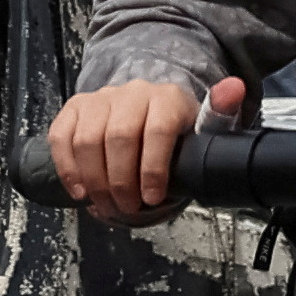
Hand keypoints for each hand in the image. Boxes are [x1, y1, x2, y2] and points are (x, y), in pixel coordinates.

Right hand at [48, 75, 232, 222]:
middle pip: (117, 138)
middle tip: (127, 207)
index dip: (152, 169)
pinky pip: (61, 136)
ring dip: (94, 180)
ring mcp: (100, 99)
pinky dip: (67, 168)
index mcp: (167, 98)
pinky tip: (80, 191)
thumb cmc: (178, 128)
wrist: (149, 107)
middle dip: (120, 182)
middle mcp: (131, 93)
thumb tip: (234, 88)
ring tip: (105, 204)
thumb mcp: (206, 126)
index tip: (153, 198)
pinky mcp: (76, 107)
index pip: (156, 131)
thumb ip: (221, 114)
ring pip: (86, 140)